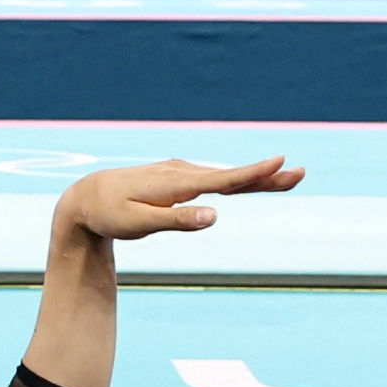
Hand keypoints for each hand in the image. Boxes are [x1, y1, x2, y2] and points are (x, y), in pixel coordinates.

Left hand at [63, 154, 303, 241]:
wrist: (85, 198)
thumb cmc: (110, 214)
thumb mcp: (139, 224)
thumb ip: (177, 221)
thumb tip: (215, 216)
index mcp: (176, 184)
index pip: (223, 179)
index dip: (253, 173)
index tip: (281, 163)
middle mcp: (182, 173)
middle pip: (232, 176)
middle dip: (266, 176)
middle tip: (300, 173)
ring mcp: (181, 174)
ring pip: (225, 177)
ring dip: (256, 177)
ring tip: (287, 178)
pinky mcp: (178, 179)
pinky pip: (213, 180)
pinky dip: (237, 180)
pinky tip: (251, 182)